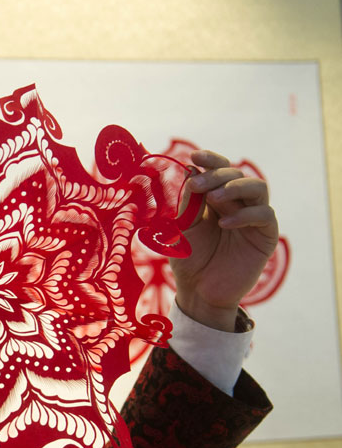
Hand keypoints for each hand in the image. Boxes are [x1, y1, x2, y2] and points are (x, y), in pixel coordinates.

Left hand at [170, 150, 278, 330]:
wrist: (199, 291)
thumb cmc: (189, 259)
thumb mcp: (182, 228)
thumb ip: (188, 203)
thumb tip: (191, 173)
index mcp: (216, 199)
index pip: (219, 171)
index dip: (210, 161)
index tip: (194, 156)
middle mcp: (237, 204)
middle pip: (237, 175)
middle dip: (217, 175)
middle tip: (198, 183)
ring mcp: (253, 218)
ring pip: (258, 187)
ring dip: (235, 187)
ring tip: (213, 198)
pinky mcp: (265, 236)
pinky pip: (264, 216)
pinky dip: (244, 215)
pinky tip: (224, 224)